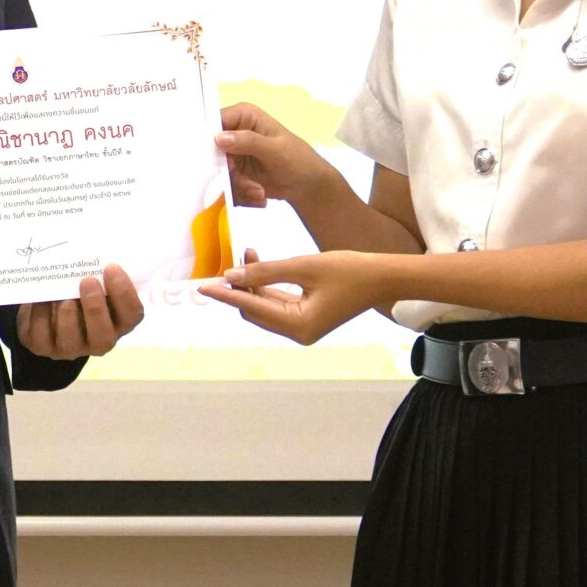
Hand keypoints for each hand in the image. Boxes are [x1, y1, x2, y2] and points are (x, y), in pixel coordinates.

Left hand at [15, 265, 144, 358]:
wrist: (46, 306)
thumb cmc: (77, 287)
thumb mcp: (93, 279)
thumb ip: (99, 270)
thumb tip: (97, 243)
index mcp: (118, 321)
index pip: (132, 314)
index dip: (124, 294)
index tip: (111, 267)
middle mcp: (98, 340)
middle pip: (103, 336)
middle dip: (95, 308)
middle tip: (87, 281)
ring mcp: (70, 348)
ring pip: (70, 340)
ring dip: (66, 314)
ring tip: (59, 294)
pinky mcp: (44, 347)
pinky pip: (41, 335)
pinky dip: (39, 314)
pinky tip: (38, 299)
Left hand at [197, 247, 395, 344]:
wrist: (382, 277)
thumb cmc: (349, 270)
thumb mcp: (303, 266)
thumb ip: (266, 270)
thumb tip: (232, 274)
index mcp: (299, 326)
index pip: (251, 308)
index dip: (226, 294)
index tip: (203, 285)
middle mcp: (298, 333)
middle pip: (254, 311)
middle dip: (239, 286)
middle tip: (228, 260)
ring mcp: (302, 328)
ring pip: (264, 306)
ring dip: (252, 283)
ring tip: (247, 253)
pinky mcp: (306, 318)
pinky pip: (276, 304)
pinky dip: (265, 286)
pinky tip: (258, 264)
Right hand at [216, 103, 329, 208]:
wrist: (307, 186)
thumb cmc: (298, 160)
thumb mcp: (275, 150)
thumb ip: (248, 141)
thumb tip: (219, 138)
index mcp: (244, 117)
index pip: (215, 122)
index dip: (210, 140)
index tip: (219, 159)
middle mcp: (234, 133)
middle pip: (212, 152)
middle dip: (228, 172)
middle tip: (245, 182)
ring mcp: (233, 155)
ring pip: (218, 172)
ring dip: (238, 186)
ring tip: (258, 192)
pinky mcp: (234, 173)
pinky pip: (225, 185)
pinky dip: (240, 194)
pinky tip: (258, 195)